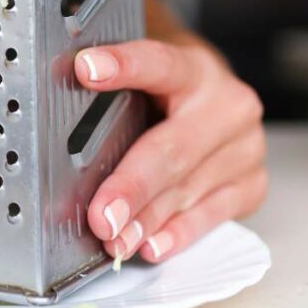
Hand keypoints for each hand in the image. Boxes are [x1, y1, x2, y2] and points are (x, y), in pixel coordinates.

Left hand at [76, 39, 266, 262]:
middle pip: (172, 150)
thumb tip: (56, 92)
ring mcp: (244, 148)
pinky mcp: (251, 183)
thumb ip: (111, 84)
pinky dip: (178, 232)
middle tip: (101, 215)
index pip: (155, 62)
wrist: (211, 95)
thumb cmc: (167, 88)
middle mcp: (226, 106)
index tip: (85, 69)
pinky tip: (153, 244)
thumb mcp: (142, 73)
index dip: (121, 66)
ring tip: (115, 239)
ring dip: (147, 221)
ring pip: (189, 189)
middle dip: (131, 187)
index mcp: (193, 67)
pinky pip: (213, 214)